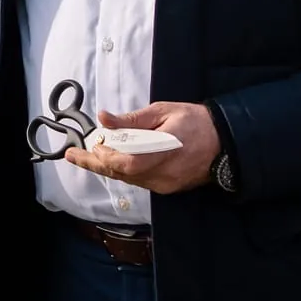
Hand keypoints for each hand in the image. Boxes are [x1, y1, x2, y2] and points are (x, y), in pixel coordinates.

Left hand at [66, 101, 219, 194]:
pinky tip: (112, 161)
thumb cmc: (195, 121)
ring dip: (106, 168)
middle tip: (74, 154)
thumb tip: (104, 119)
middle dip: (95, 164)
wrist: (225, 143)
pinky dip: (123, 171)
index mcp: (164, 150)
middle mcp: (163, 173)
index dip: (105, 156)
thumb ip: (132, 119)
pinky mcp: (168, 188)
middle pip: (121, 174)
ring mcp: (166, 184)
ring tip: (85, 156)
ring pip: (128, 179)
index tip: (91, 143)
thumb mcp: (163, 111)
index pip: (127, 162)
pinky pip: (139, 181)